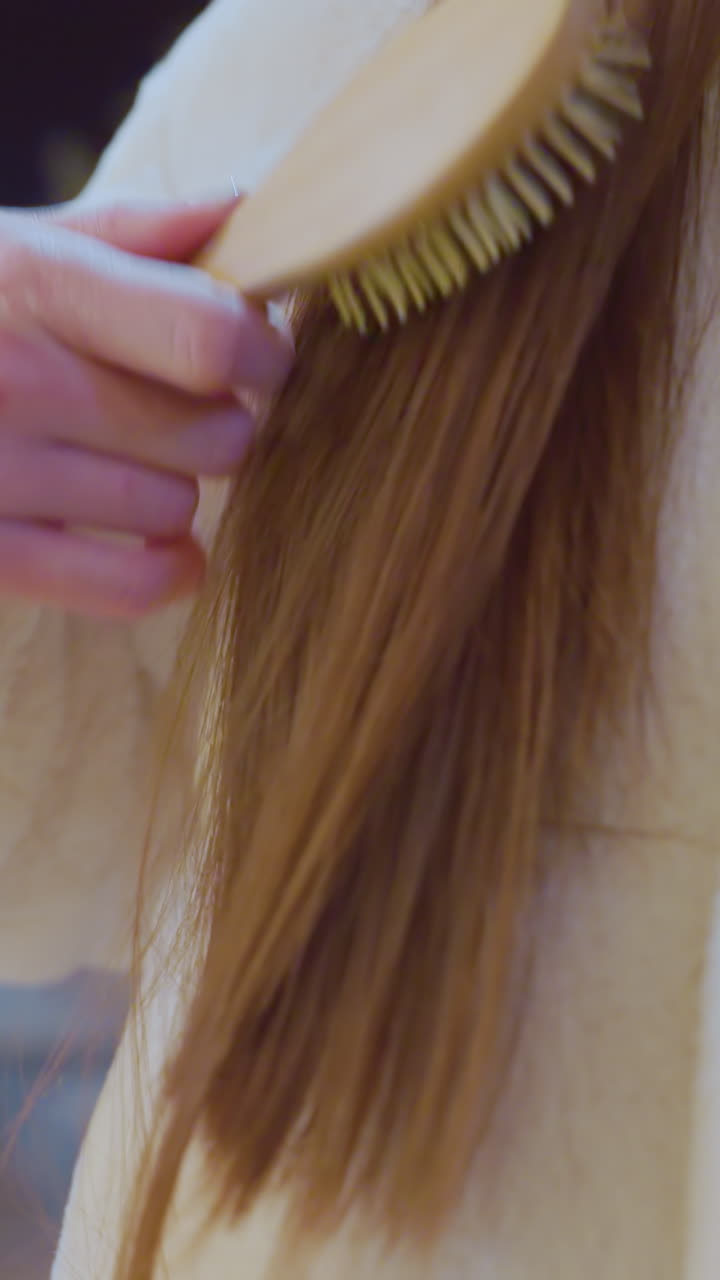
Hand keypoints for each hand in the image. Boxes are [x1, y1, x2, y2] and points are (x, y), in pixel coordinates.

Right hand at [0, 198, 293, 617]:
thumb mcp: (15, 242)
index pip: (213, 338)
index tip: (259, 356)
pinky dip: (163, 568)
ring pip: (176, 507)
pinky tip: (156, 541)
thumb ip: (132, 233)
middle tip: (190, 411)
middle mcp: (17, 380)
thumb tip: (244, 207)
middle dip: (223, 422)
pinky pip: (130, 585)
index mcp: (36, 284)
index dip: (263, 352)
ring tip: (135, 462)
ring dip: (177, 490)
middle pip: (215, 433)